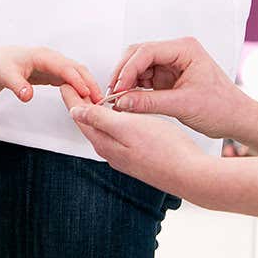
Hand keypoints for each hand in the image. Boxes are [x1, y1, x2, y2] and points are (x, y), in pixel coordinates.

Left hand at [0, 46, 101, 102]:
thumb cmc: (0, 64)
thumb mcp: (5, 75)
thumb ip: (17, 86)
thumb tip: (27, 96)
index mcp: (42, 56)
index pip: (65, 67)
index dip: (76, 80)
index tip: (86, 92)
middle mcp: (52, 58)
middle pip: (77, 69)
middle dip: (90, 83)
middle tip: (99, 101)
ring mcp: (55, 65)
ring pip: (77, 74)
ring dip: (88, 87)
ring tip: (96, 103)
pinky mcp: (55, 73)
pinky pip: (72, 80)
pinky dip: (80, 89)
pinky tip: (85, 101)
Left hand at [62, 85, 213, 199]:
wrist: (193, 175)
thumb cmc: (165, 150)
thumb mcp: (128, 127)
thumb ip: (99, 119)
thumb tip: (74, 111)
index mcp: (104, 142)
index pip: (80, 116)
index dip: (72, 97)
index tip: (64, 82)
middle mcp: (111, 151)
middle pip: (89, 123)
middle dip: (82, 103)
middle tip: (77, 85)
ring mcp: (124, 156)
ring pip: (104, 129)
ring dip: (98, 112)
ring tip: (96, 96)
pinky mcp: (138, 157)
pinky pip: (119, 135)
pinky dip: (114, 121)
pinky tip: (122, 116)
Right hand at [107, 37, 248, 138]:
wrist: (237, 119)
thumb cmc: (223, 108)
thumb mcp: (183, 105)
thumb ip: (149, 102)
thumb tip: (122, 101)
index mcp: (186, 50)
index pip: (146, 51)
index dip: (128, 69)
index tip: (118, 88)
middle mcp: (176, 53)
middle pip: (137, 55)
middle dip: (124, 73)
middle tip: (114, 93)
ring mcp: (170, 64)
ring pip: (136, 66)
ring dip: (126, 82)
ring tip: (119, 99)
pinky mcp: (166, 77)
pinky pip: (142, 78)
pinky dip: (133, 89)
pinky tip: (128, 100)